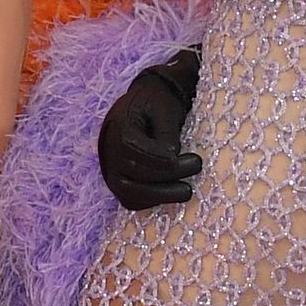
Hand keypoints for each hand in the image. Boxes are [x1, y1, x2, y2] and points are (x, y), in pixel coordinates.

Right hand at [98, 47, 203, 210]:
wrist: (141, 105)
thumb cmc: (154, 104)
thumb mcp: (163, 107)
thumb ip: (166, 131)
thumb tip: (171, 155)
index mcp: (118, 130)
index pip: (138, 153)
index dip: (165, 161)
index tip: (193, 159)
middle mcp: (110, 153)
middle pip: (134, 175)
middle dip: (168, 178)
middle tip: (196, 168)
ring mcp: (111, 170)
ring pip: (129, 193)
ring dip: (160, 196)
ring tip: (186, 191)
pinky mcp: (118, 182)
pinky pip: (129, 200)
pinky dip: (148, 202)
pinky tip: (169, 194)